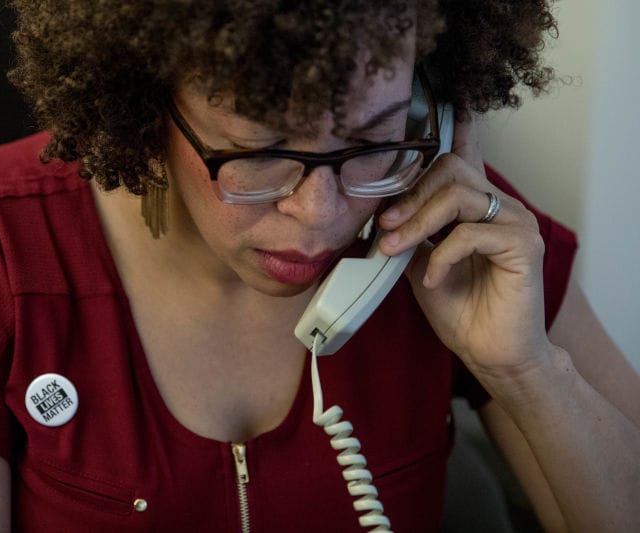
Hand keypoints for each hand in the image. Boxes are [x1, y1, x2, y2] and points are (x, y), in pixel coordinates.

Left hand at [377, 118, 554, 378]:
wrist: (490, 351)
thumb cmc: (458, 306)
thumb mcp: (418, 263)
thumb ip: (406, 232)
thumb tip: (373, 213)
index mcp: (473, 204)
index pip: (463, 154)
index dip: (454, 128)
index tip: (444, 100)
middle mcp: (497, 203)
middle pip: (448, 170)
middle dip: (408, 197)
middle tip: (384, 227)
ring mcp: (514, 221)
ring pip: (458, 195)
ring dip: (417, 223)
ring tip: (394, 249)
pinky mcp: (523, 245)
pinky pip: (471, 232)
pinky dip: (442, 255)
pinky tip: (433, 278)